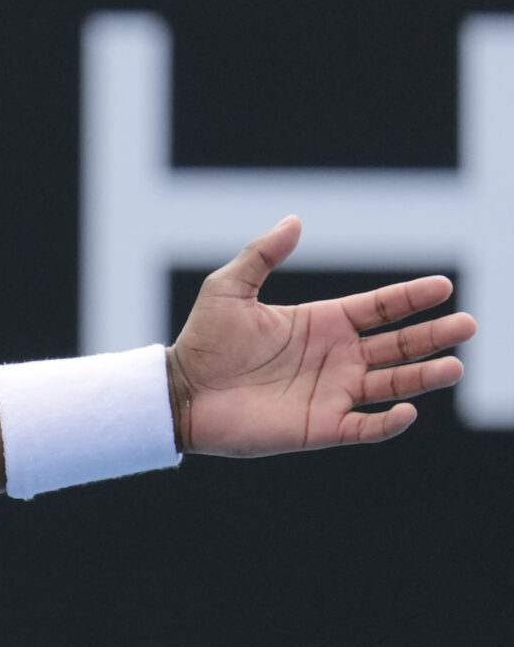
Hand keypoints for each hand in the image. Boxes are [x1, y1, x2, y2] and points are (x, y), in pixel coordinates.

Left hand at [169, 217, 473, 455]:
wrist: (179, 394)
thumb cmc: (203, 342)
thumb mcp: (229, 288)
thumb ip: (262, 255)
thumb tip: (294, 219)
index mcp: (323, 323)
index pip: (380, 308)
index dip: (412, 298)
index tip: (443, 286)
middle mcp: (336, 358)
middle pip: (399, 345)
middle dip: (433, 335)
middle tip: (468, 325)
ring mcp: (332, 393)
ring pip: (392, 384)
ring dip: (424, 376)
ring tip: (454, 366)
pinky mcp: (320, 427)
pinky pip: (364, 427)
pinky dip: (388, 422)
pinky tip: (407, 410)